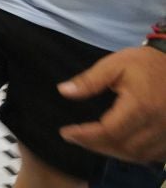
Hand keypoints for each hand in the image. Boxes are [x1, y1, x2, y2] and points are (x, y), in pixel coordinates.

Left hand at [58, 46, 165, 162]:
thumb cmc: (144, 63)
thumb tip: (63, 91)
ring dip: (112, 152)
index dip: (86, 136)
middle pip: (123, 147)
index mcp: (141, 106)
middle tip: (75, 138)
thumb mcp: (114, 65)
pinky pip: (153, 156)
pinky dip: (132, 154)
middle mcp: (157, 124)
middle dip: (95, 146)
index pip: (109, 131)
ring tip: (91, 142)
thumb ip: (89, 81)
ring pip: (138, 155)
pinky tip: (117, 146)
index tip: (66, 133)